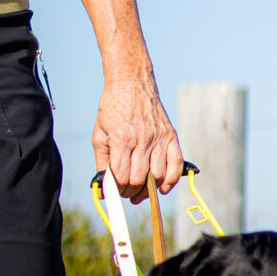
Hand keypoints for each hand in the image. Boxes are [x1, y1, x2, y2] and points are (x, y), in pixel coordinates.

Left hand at [92, 70, 181, 203]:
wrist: (131, 83)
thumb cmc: (113, 109)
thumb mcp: (99, 135)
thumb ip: (101, 164)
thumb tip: (103, 190)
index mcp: (122, 138)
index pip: (121, 177)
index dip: (116, 190)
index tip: (113, 191)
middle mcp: (143, 139)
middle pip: (139, 180)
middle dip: (130, 192)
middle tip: (125, 192)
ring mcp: (159, 138)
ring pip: (157, 176)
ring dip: (148, 190)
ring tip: (139, 192)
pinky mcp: (171, 136)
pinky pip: (176, 164)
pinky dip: (171, 180)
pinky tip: (162, 188)